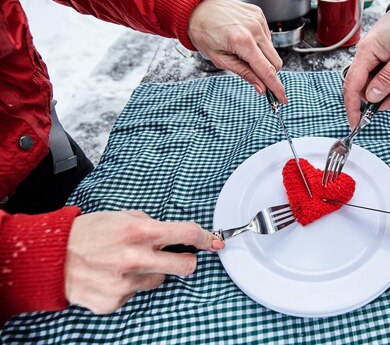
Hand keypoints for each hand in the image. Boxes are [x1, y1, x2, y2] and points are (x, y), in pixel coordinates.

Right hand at [65, 210, 223, 313]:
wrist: (50, 257)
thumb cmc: (86, 233)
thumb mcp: (121, 216)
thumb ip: (149, 224)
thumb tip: (172, 233)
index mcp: (139, 231)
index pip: (187, 234)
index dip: (205, 238)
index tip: (214, 242)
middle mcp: (135, 258)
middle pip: (185, 266)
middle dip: (187, 261)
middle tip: (179, 258)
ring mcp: (125, 283)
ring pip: (159, 281)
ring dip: (151, 272)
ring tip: (126, 264)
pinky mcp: (115, 301)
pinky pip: (136, 294)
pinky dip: (130, 285)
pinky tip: (112, 276)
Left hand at [188, 0, 286, 103]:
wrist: (197, 7)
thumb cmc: (203, 32)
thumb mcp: (219, 59)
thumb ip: (244, 73)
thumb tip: (261, 87)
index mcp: (242, 41)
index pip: (266, 70)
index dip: (276, 87)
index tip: (282, 99)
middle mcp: (254, 29)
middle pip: (275, 62)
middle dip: (269, 74)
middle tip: (257, 78)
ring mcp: (258, 20)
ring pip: (272, 50)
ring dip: (263, 58)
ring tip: (242, 52)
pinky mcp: (259, 14)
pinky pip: (267, 37)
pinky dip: (260, 44)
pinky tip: (245, 40)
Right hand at [343, 5, 389, 128]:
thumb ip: (388, 77)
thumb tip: (371, 98)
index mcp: (367, 52)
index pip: (352, 86)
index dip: (353, 107)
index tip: (356, 124)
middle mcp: (368, 55)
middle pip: (366, 88)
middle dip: (385, 94)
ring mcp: (376, 56)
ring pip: (380, 84)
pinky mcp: (385, 57)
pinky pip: (389, 76)